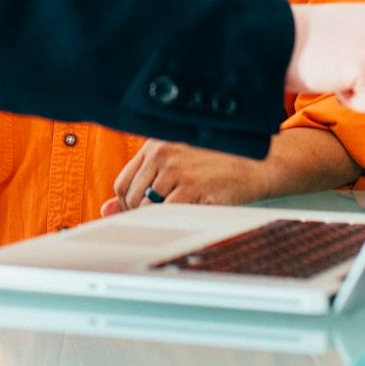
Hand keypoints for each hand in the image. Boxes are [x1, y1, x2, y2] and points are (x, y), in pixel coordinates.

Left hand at [102, 140, 268, 215]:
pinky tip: (189, 217)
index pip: (123, 182)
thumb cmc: (217, 165)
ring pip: (147, 208)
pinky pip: (167, 213)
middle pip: (131, 197)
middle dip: (141, 214)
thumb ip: (142, 182)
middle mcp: (162, 153)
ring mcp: (176, 169)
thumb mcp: (177, 164)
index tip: (142, 213)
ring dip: (158, 219)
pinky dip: (172, 221)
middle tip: (163, 218)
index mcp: (155, 144)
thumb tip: (106, 209)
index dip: (128, 204)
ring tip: (179, 215)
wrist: (257, 163)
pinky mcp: (193, 186)